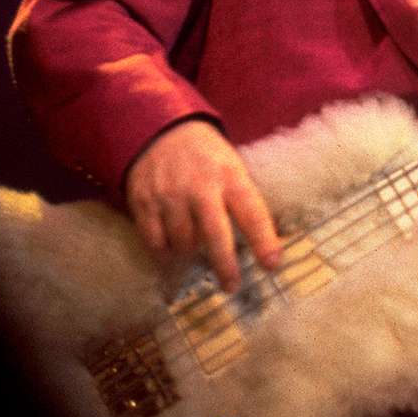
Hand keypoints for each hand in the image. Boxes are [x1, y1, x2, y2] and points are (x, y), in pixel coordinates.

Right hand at [124, 119, 282, 291]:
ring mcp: (170, 195)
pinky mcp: (144, 202)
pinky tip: (171, 247)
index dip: (264, 241)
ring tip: (195, 248)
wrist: (161, 131)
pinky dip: (164, 250)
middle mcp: (200, 186)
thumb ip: (243, 199)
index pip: (252, 212)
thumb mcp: (232, 166)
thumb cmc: (207, 157)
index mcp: (230, 176)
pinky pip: (155, 241)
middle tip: (232, 285)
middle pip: (216, 234)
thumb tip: (267, 241)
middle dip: (226, 265)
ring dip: (191, 253)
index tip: (272, 265)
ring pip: (184, 242)